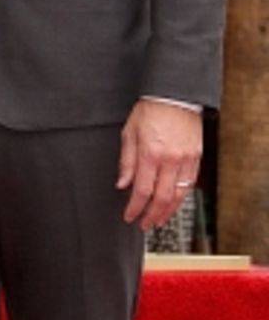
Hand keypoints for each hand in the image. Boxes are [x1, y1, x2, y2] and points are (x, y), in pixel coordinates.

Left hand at [116, 99, 201, 230]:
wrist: (175, 94)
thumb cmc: (151, 109)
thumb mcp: (129, 133)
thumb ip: (126, 161)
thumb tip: (122, 184)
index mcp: (150, 153)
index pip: (141, 190)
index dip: (135, 208)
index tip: (129, 216)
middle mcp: (170, 159)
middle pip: (161, 198)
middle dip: (152, 215)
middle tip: (144, 224)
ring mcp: (186, 159)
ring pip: (179, 194)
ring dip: (168, 211)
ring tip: (159, 220)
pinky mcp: (196, 157)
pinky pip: (189, 183)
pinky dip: (181, 197)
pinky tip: (173, 203)